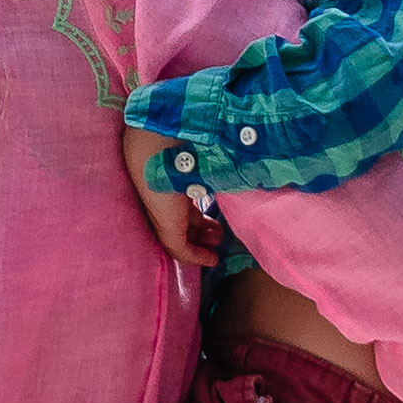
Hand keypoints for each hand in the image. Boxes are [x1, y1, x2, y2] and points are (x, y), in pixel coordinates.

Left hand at [121, 124, 226, 268]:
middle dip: (202, 231)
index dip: (200, 216)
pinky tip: (211, 259)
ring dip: (201, 244)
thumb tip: (244, 165)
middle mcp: (165, 200)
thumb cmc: (184, 144)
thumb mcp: (205, 159)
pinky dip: (197, 257)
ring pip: (180, 238)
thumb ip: (218, 167)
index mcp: (171, 183)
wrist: (159, 143)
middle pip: (182, 221)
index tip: (217, 221)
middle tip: (219, 235)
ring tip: (217, 247)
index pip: (184, 205)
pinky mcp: (166, 227)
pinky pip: (181, 250)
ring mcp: (163, 214)